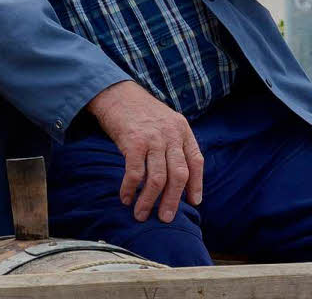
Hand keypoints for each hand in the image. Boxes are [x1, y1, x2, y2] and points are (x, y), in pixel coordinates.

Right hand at [86, 81, 203, 222]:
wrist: (115, 92)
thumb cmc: (138, 110)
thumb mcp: (165, 120)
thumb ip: (174, 142)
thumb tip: (178, 174)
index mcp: (181, 129)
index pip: (196, 161)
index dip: (197, 184)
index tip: (194, 202)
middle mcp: (170, 134)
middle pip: (179, 175)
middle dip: (173, 201)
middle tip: (166, 218)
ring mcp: (152, 138)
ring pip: (158, 179)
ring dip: (150, 201)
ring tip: (142, 214)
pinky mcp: (133, 142)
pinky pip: (136, 173)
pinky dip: (131, 189)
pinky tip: (126, 198)